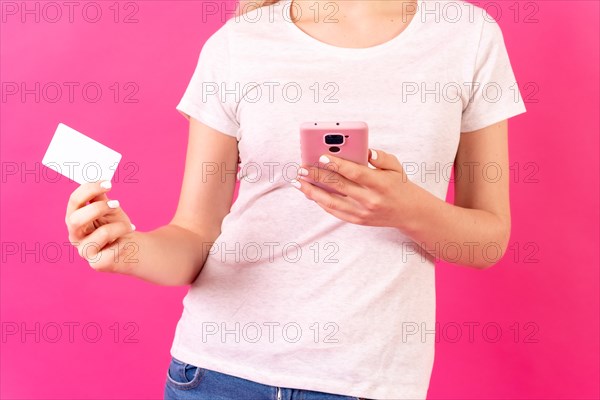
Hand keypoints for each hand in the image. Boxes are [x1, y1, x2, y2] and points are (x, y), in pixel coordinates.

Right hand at [65, 180, 135, 271]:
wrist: (132, 248)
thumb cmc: (117, 226)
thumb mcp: (109, 208)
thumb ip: (101, 196)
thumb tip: (97, 178)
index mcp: (75, 218)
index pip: (74, 201)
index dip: (89, 189)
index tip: (108, 183)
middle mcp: (75, 235)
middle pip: (75, 219)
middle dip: (98, 208)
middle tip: (117, 204)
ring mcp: (84, 251)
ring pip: (101, 234)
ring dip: (119, 226)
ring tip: (128, 227)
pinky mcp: (97, 263)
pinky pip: (113, 250)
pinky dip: (124, 241)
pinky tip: (126, 242)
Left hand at [291, 149, 417, 227]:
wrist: (409, 212)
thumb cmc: (398, 185)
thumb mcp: (395, 166)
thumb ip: (380, 157)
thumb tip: (365, 150)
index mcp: (380, 184)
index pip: (355, 173)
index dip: (337, 165)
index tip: (322, 156)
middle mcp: (370, 200)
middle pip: (339, 186)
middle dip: (318, 176)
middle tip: (302, 167)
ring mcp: (362, 212)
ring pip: (332, 202)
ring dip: (312, 191)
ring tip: (298, 182)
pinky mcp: (358, 220)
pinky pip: (335, 211)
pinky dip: (321, 202)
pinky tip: (310, 192)